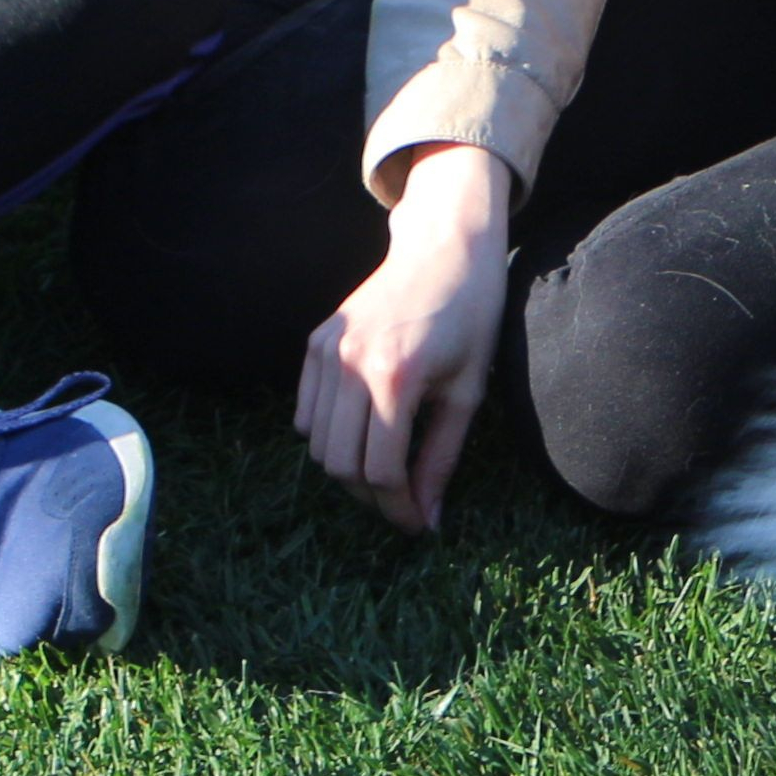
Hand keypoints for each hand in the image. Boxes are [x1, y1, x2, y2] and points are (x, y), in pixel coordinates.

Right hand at [300, 148, 512, 534]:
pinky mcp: (315, 342)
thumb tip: (429, 519)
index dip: (399, 510)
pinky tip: (362, 433)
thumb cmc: (470, 317)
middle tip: (402, 505)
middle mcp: (350, 364)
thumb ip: (442, 458)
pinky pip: (304, 413)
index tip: (418, 526)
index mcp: (394, 377)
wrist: (444, 249)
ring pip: (317, 444)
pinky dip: (326, 436)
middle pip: (340, 465)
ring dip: (348, 470)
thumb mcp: (467, 392)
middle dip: (372, 498)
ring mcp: (326, 351)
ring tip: (384, 472)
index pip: (380, 471)